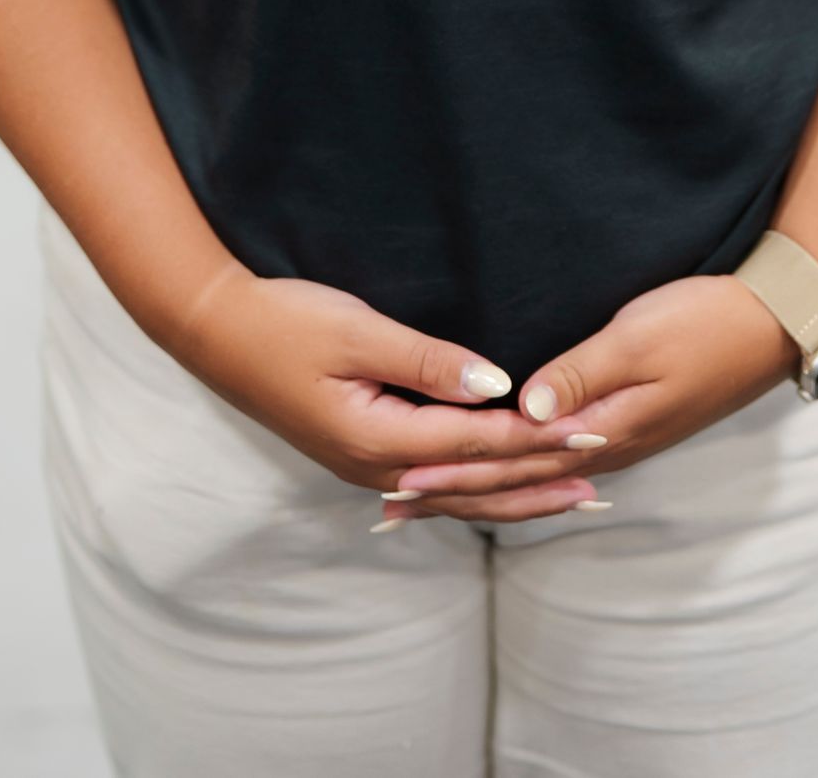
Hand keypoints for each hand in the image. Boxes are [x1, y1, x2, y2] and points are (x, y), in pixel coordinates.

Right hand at [180, 273, 600, 521]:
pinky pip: (434, 484)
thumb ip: (428, 361)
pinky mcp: (360, 454)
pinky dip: (476, 488)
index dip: (537, 436)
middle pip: (474, 482)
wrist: (218, 334)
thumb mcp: (359, 332)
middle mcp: (376, 466)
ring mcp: (366, 466)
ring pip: (456, 493)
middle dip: (539, 476)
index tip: (587, 429)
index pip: (477, 441)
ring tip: (568, 495)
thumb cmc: (287, 322)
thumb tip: (495, 384)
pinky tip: (497, 492)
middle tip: (598, 469)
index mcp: (378, 438)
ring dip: (515, 493)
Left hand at [382, 275, 795, 521]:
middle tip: (392, 505)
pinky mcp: (627, 423)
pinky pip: (554, 461)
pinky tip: (503, 471)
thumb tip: (522, 410)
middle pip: (514, 480)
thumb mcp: (638, 339)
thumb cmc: (704, 322)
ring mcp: (618, 440)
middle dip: (452, 491)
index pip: (511, 463)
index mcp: (602, 433)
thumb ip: (580, 374)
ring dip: (478, 485)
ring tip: (429, 497)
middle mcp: (605, 449)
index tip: (399, 480)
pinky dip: (515, 469)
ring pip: (531, 475)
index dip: (453, 471)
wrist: (772, 324)